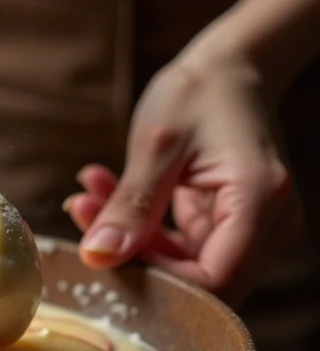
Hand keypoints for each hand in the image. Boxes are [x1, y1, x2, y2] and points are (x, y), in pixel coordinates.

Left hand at [65, 34, 303, 307]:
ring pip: (182, 268)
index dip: (157, 281)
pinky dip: (140, 230)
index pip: (212, 282)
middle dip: (134, 258)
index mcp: (259, 202)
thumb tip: (98, 257)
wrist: (230, 68)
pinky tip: (104, 195)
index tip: (104, 252)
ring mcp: (250, 231)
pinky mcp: (225, 228)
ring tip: (86, 198)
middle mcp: (268, 226)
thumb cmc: (201, 92)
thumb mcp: (157, 144)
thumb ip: (131, 205)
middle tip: (83, 214)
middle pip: (198, 281)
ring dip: (130, 242)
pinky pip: (179, 249)